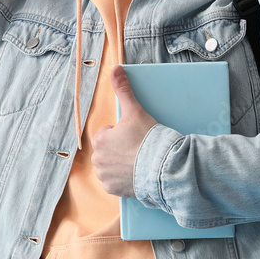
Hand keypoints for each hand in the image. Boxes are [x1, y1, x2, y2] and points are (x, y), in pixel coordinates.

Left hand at [91, 65, 157, 197]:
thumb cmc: (147, 138)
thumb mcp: (135, 111)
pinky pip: (115, 182)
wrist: (161, 167)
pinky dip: (123, 179)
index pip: (107, 133)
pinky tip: (135, 173)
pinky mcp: (113, 190)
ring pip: (110, 166)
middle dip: (120, 148)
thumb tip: (116, 68)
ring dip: (120, 164)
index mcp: (100, 140)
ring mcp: (105, 177)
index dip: (122, 132)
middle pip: (108, 150)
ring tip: (138, 161)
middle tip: (137, 148)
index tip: (134, 136)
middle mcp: (98, 160)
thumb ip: (123, 90)